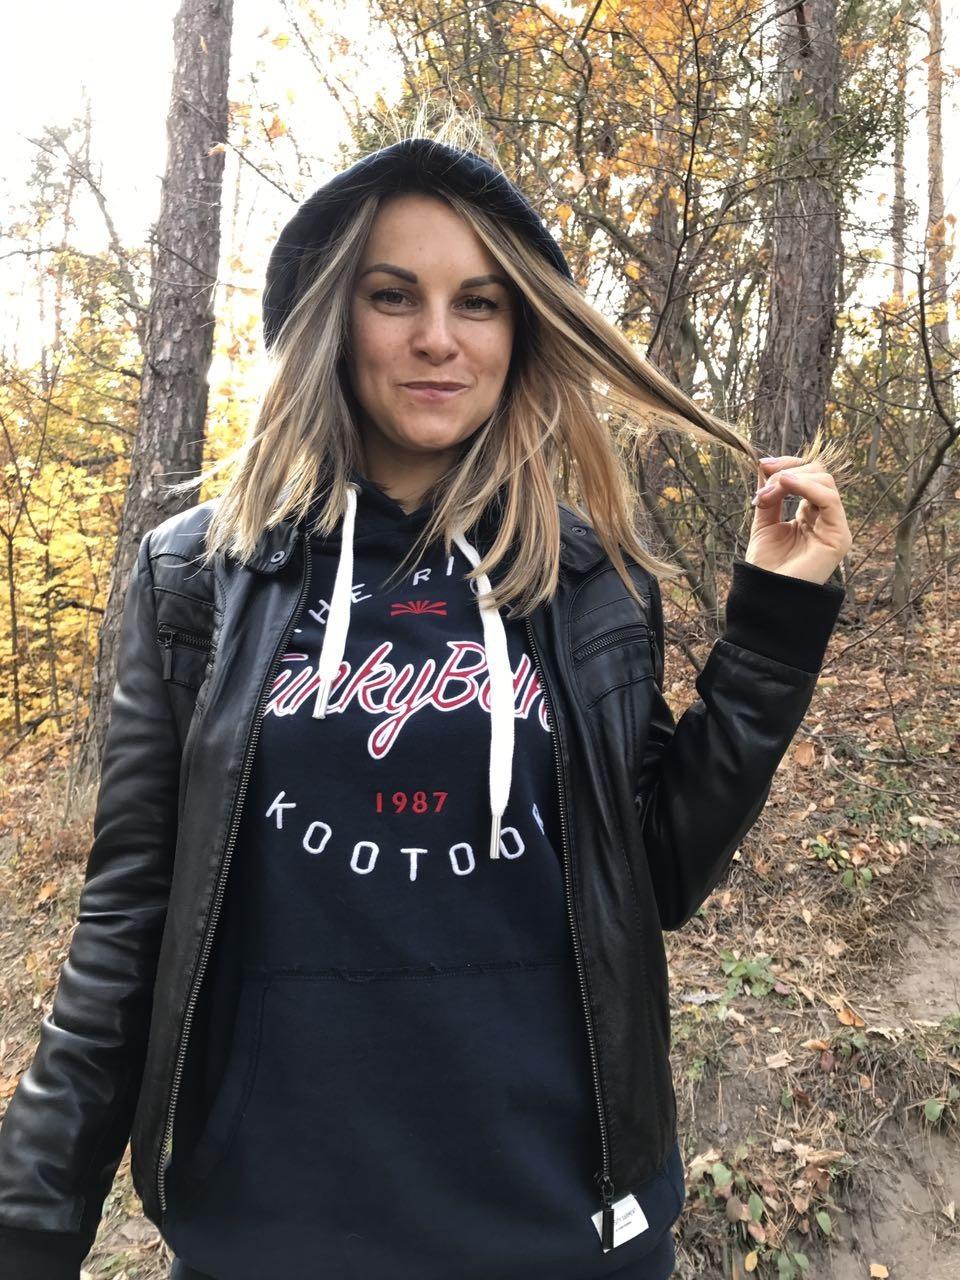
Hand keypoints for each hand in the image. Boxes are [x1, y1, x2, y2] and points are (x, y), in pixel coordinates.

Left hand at [746, 455, 851, 585]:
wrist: (767, 595)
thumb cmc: (767, 565)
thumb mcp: (764, 521)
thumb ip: (770, 494)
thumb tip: (766, 464)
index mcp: (812, 514)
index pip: (810, 475)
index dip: (788, 465)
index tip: (763, 465)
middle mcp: (827, 518)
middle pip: (819, 473)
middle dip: (788, 471)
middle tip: (763, 486)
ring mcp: (836, 527)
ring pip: (825, 481)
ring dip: (792, 478)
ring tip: (768, 493)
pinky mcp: (839, 537)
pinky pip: (829, 499)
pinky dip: (806, 486)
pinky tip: (786, 486)